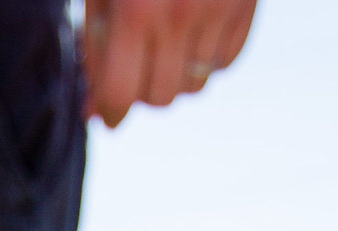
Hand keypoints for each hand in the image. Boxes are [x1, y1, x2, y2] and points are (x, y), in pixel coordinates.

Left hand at [83, 0, 257, 126]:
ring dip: (176, 76)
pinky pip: (224, 64)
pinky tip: (194, 27)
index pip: (120, 94)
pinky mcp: (244, 7)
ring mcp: (217, 11)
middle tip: (136, 60)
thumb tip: (93, 114)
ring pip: (194, 88)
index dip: (110, 108)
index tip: (108, 108)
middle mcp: (178, 15)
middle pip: (159, 99)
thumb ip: (95, 51)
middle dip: (142, 89)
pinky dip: (207, 58)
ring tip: (165, 39)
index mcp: (135, 11)